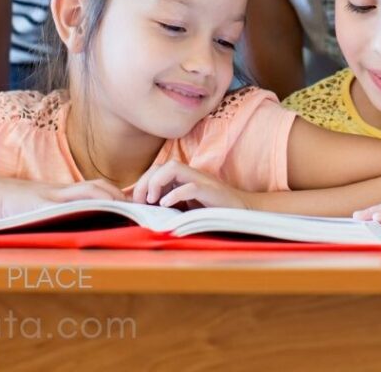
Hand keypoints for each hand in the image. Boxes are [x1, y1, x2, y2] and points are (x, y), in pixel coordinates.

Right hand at [0, 173, 125, 221]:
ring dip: (109, 200)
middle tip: (139, 212)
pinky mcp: (39, 203)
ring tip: (126, 212)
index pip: (99, 189)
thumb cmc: (14, 204)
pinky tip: (94, 215)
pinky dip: (82, 207)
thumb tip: (80, 230)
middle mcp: (62, 191)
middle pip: (99, 187)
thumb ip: (59, 214)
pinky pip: (65, 204)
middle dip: (120, 198)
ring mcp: (52, 195)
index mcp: (65, 193)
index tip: (136, 208)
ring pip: (88, 192)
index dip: (118, 197)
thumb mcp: (41, 207)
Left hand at [131, 160, 248, 209]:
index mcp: (184, 179)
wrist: (243, 213)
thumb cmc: (213, 213)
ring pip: (174, 168)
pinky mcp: (211, 192)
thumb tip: (145, 213)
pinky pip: (191, 186)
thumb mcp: (187, 209)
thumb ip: (170, 206)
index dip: (143, 183)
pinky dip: (176, 194)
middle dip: (146, 182)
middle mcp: (191, 175)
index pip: (157, 170)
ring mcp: (202, 182)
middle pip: (163, 166)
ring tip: (152, 201)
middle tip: (141, 203)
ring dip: (157, 182)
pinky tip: (166, 205)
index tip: (137, 203)